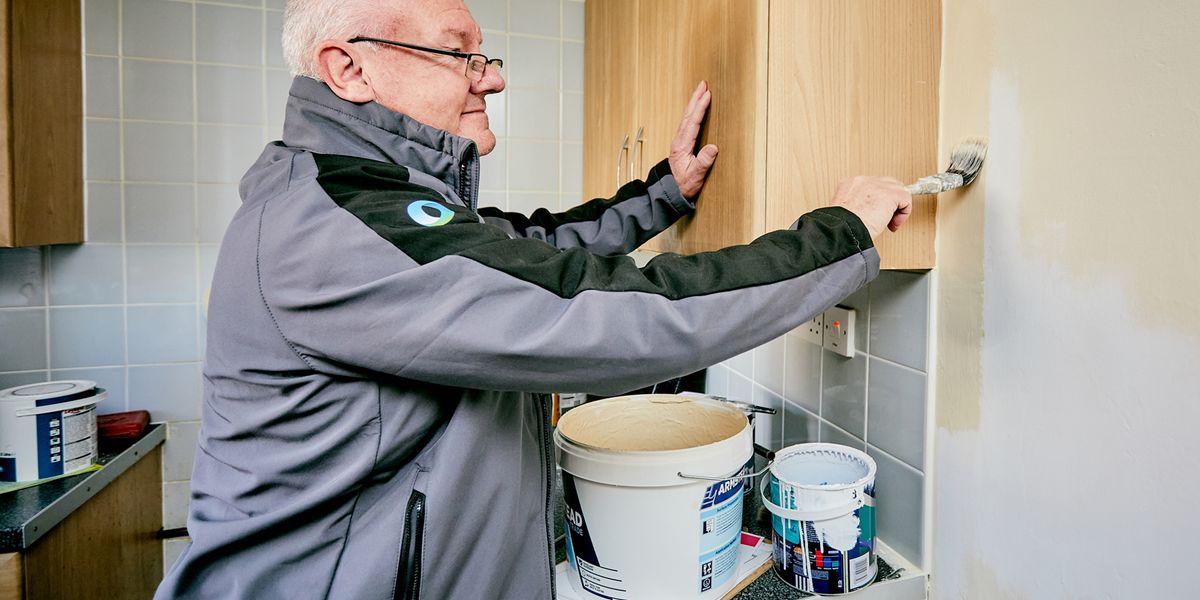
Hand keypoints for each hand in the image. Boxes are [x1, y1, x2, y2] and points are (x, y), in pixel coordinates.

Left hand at [669, 81, 719, 198]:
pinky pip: (687, 123)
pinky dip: (692, 113)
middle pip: (687, 115)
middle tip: (703, 84)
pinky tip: (695, 110)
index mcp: (682, 146)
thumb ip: (703, 162)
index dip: (700, 108)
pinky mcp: (681, 144)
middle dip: (695, 98)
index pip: (693, 122)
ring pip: (686, 117)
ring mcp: (679, 141)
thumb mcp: (695, 177)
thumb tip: (713, 148)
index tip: (707, 95)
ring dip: (693, 103)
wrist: (670, 192)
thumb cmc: (683, 185)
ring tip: (700, 92)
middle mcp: (679, 141)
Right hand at [831, 176, 912, 237]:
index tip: (875, 214)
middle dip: (890, 201)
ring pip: (898, 190)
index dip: (878, 200)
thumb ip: (856, 206)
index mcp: (850, 184)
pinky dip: (903, 214)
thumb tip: (869, 212)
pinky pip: (906, 199)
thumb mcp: (845, 213)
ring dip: (897, 208)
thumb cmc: (842, 227)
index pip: (872, 185)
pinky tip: (892, 224)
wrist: (844, 230)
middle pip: (887, 184)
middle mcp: (863, 181)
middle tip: (885, 218)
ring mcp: (877, 185)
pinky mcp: (890, 194)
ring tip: (889, 223)